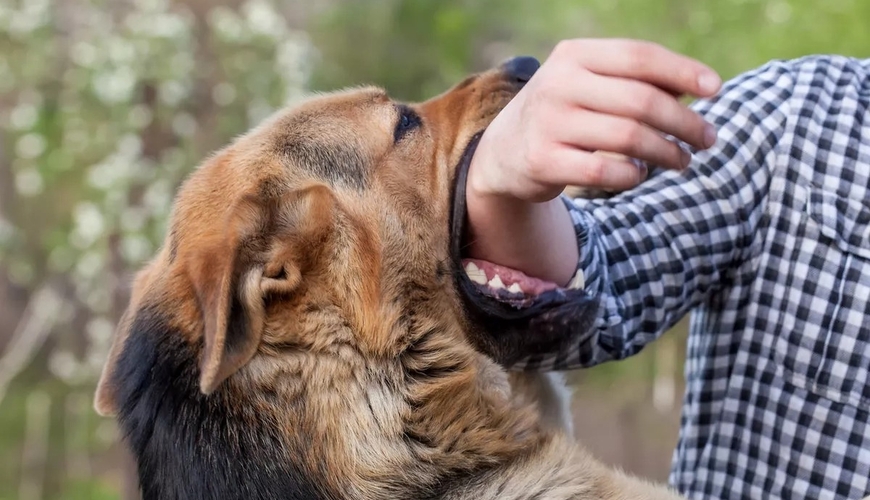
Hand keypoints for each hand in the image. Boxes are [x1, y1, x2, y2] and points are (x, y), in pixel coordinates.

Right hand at [465, 39, 721, 284]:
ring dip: (667, 152)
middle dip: (684, 122)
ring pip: (629, 138)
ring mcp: (549, 123)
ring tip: (683, 161)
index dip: (683, 71)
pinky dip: (633, 175)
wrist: (503, 152)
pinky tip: (640, 174)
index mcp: (574, 55)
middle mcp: (558, 84)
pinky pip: (606, 171)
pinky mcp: (543, 161)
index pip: (639, 57)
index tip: (716, 90)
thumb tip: (700, 88)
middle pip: (641, 101)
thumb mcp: (590, 85)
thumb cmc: (565, 113)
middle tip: (708, 139)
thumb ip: (637, 81)